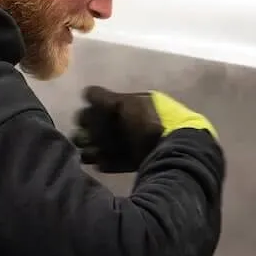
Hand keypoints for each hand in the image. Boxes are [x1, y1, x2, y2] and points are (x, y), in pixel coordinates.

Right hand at [72, 86, 216, 172]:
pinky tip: (98, 163)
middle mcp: (136, 122)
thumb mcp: (126, 104)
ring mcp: (138, 143)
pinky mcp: (139, 161)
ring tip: (85, 153)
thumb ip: (104, 98)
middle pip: (107, 126)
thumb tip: (86, 93)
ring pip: (110, 145)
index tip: (82, 120)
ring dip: (96, 148)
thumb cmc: (148, 121)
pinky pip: (118, 161)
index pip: (108, 105)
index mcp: (137, 104)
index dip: (93, 112)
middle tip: (81, 137)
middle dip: (92, 132)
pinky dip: (107, 162)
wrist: (174, 147)